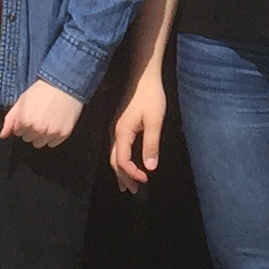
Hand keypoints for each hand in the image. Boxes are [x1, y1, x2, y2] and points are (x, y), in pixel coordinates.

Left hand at [1, 80, 83, 147]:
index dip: (23, 123)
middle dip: (31, 130)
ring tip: (47, 121)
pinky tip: (55, 124)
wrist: (64, 84)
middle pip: (28, 139)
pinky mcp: (63, 134)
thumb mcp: (22, 101)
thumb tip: (3, 135)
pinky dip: (53, 136)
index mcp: (25, 121)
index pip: (18, 132)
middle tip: (39, 116)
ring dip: (41, 135)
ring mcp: (51, 133)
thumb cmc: (42, 90)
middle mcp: (37, 129)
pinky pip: (52, 144)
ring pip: (39, 143)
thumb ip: (10, 119)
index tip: (30, 114)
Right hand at [110, 72, 167, 191]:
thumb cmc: (151, 97)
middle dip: (124, 177)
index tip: (146, 180)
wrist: (143, 76)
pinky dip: (121, 160)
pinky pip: (117, 148)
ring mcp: (116, 128)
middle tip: (134, 191)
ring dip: (121, 171)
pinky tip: (128, 162)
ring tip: (127, 184)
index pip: (122, 161)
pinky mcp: (120, 124)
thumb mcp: (155, 121)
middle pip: (114, 161)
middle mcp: (115, 132)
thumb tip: (150, 168)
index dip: (132, 174)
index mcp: (122, 133)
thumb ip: (151, 145)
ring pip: (113, 155)